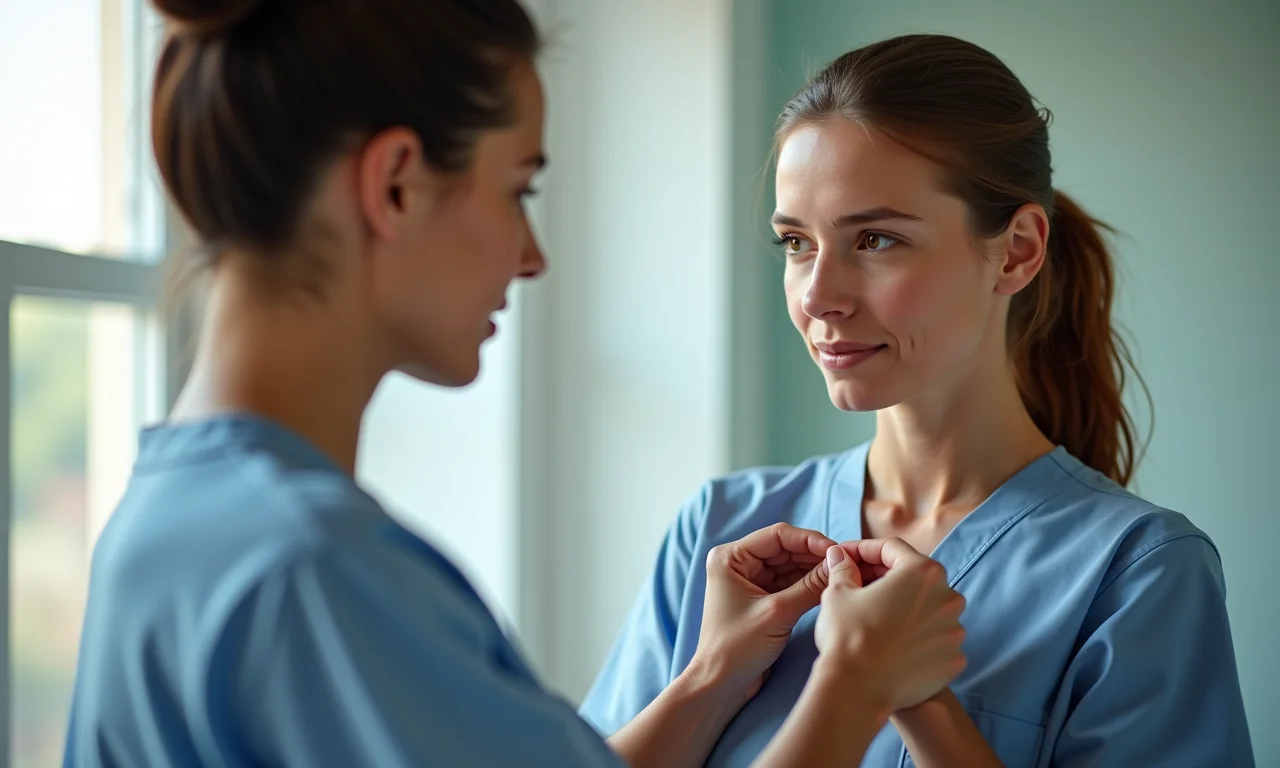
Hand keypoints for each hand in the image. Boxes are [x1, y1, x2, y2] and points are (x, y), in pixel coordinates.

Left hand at [688, 523, 835, 702]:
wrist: (720, 684)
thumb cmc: (737, 648)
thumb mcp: (778, 613)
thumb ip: (810, 586)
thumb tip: (838, 563)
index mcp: (730, 558)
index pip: (777, 536)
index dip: (810, 540)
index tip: (837, 550)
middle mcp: (738, 563)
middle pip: (785, 549)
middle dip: (814, 555)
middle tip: (845, 562)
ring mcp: (749, 580)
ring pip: (789, 565)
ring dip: (814, 569)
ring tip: (841, 573)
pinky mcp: (761, 598)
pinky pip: (789, 582)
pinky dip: (808, 583)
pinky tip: (828, 585)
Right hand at [814, 538, 965, 712]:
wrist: (858, 690)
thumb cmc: (848, 636)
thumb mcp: (838, 593)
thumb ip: (844, 569)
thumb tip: (839, 556)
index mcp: (922, 572)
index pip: (893, 550)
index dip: (865, 550)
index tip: (848, 557)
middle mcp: (948, 597)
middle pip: (916, 579)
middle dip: (888, 578)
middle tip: (860, 585)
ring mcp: (955, 631)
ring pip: (929, 610)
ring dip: (908, 609)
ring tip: (880, 619)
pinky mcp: (954, 660)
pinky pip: (936, 641)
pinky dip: (919, 639)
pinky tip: (896, 646)